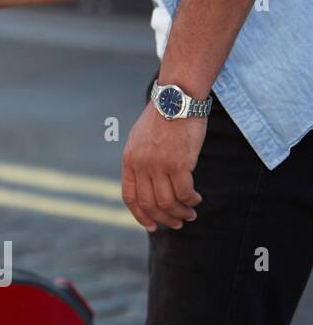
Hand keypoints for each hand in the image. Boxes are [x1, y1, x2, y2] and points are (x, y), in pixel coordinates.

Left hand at [121, 104, 205, 231]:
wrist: (176, 99)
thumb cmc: (162, 117)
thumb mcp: (140, 138)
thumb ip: (141, 160)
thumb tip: (149, 182)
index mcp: (129, 160)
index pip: (130, 197)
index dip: (140, 215)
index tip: (152, 226)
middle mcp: (141, 165)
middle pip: (149, 204)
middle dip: (164, 218)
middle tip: (179, 223)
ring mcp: (159, 165)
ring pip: (167, 202)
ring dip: (180, 212)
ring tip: (191, 214)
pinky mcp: (179, 163)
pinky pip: (184, 193)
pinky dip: (191, 201)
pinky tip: (196, 200)